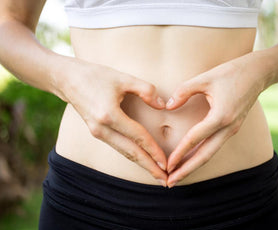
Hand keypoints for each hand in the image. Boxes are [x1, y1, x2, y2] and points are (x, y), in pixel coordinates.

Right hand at [58, 58, 167, 185]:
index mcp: (109, 115)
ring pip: (124, 152)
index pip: (138, 137)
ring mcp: (97, 133)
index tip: (167, 163)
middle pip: (130, 153)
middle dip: (149, 167)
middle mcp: (101, 129)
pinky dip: (132, 155)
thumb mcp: (123, 78)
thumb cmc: (96, 76)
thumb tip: (163, 106)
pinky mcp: (97, 132)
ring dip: (142, 164)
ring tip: (157, 174)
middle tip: (166, 181)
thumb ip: (146, 90)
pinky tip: (142, 159)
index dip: (154, 151)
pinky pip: (118, 147)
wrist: (67, 79)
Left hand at [165, 55, 265, 187]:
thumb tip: (168, 106)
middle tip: (170, 183)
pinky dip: (202, 155)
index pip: (195, 138)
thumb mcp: (205, 78)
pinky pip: (215, 146)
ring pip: (210, 153)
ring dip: (194, 166)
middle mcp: (228, 127)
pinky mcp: (232, 128)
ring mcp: (232, 130)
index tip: (167, 165)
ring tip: (178, 176)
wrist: (258, 72)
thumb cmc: (231, 73)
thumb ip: (184, 91)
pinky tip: (191, 160)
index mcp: (221, 116)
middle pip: (205, 156)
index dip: (179, 153)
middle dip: (187, 170)